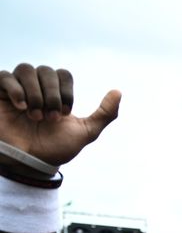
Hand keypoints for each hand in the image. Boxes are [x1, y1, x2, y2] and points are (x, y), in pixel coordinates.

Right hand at [0, 64, 119, 168]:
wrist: (31, 163)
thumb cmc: (56, 149)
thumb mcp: (86, 133)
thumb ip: (105, 114)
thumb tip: (118, 91)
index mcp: (56, 94)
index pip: (63, 74)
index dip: (65, 92)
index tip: (64, 114)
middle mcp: (37, 88)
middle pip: (46, 71)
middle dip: (52, 96)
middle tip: (50, 118)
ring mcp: (16, 89)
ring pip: (26, 69)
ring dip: (35, 94)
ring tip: (35, 116)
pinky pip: (4, 76)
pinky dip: (15, 90)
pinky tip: (21, 107)